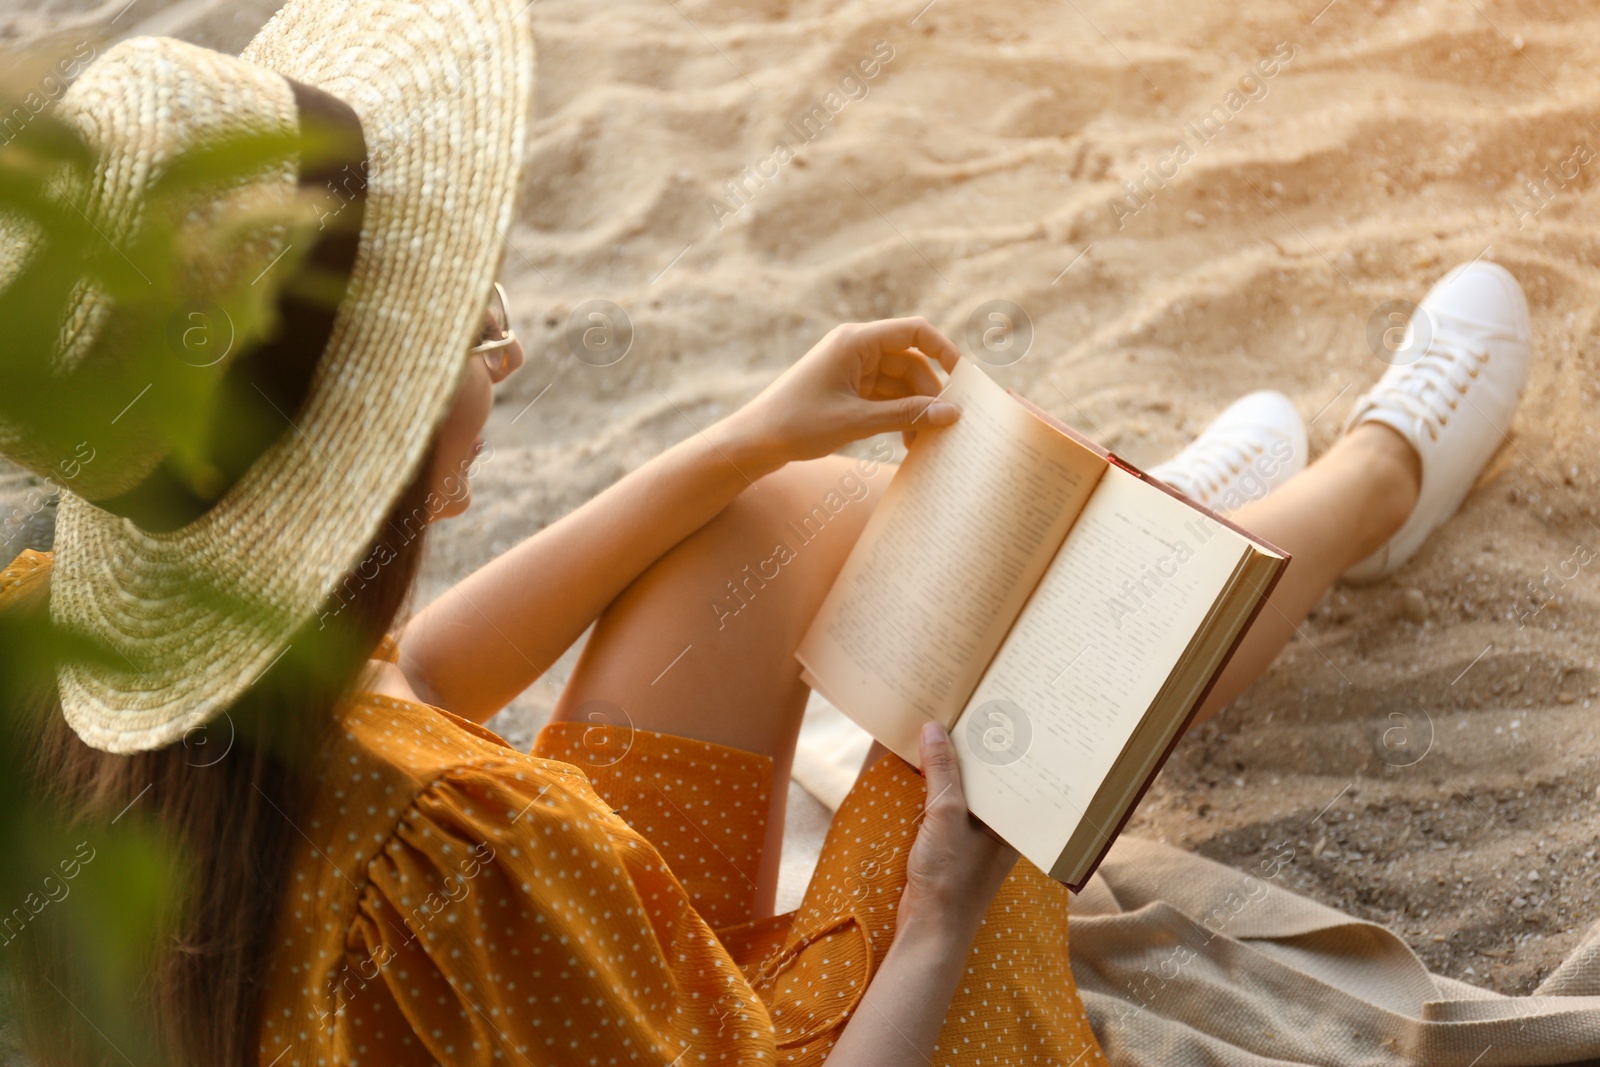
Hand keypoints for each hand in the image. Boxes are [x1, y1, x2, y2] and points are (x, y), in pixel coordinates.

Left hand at [720, 317, 962, 470]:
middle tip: (946, 427)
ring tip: (924, 443)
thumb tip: (952, 414)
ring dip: (915, 409)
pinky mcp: (848, 389)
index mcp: (856, 341)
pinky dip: (898, 415)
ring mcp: (852, 369)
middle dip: (930, 394)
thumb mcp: (857, 422)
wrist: (753, 441)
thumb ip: (906, 416)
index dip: (944, 351)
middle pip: (911, 362)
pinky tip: (907, 440)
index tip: (964, 380)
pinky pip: (885, 396)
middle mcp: (856, 348)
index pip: (915, 331)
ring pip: (900, 383)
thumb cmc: (797, 425)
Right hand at [897, 721, 1017, 940]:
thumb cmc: (951, 876)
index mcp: (1010, 819)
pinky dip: (934, 786)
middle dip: (968, 748)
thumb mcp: (946, 815)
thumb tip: (934, 728)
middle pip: (985, 777)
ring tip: (935, 729)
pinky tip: (919, 767)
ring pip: (964, 791)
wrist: (930, 929)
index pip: (1009, 769)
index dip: (997, 740)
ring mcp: (975, 837)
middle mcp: (999, 826)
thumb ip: (942, 771)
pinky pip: (946, 806)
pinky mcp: (952, 846)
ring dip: (948, 766)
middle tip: (955, 709)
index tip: (985, 708)